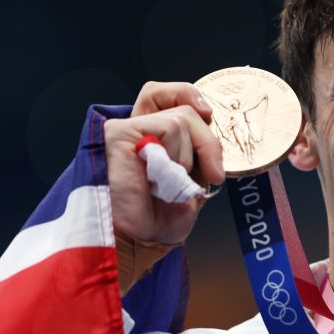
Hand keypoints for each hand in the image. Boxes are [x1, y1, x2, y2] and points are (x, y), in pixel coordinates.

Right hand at [105, 82, 224, 244]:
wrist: (137, 239)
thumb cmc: (159, 217)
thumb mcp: (190, 182)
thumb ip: (198, 153)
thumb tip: (209, 128)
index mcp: (153, 137)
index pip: (165, 95)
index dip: (188, 95)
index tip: (208, 114)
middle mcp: (139, 128)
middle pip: (181, 103)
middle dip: (207, 140)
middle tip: (213, 173)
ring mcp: (128, 128)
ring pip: (182, 118)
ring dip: (189, 158)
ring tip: (170, 185)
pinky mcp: (120, 132)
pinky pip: (169, 127)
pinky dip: (178, 156)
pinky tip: (162, 178)